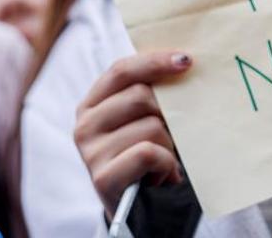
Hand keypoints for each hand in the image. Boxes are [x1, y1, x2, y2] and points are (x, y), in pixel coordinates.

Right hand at [73, 51, 191, 217]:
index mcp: (92, 103)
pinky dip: (166, 164)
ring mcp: (91, 151)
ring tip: (164, 161)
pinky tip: (163, 175)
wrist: (134, 210)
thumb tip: (184, 61)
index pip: (121, 70)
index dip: (154, 61)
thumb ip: (149, 94)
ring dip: (170, 146)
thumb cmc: (143, 157)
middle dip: (168, 113)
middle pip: (140, 96)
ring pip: (151, 126)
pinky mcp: (103, 176)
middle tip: (173, 134)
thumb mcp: (140, 121)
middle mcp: (85, 124)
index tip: (186, 60)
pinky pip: (149, 153)